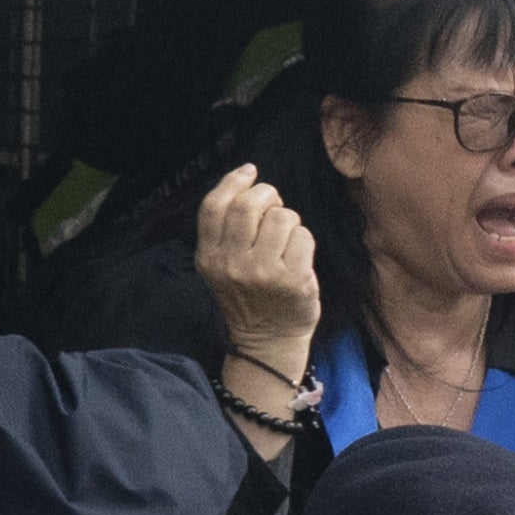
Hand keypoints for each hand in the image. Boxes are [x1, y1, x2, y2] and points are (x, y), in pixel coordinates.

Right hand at [195, 164, 320, 387]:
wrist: (269, 341)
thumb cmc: (251, 296)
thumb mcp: (223, 267)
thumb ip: (227, 230)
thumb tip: (247, 179)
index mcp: (210, 258)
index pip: (214, 207)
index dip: (233, 181)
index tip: (250, 172)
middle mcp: (232, 265)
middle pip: (248, 205)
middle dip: (268, 196)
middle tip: (274, 208)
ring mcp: (262, 273)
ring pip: (281, 217)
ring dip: (289, 222)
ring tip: (286, 242)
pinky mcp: (292, 280)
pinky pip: (303, 236)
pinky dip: (304, 242)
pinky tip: (298, 258)